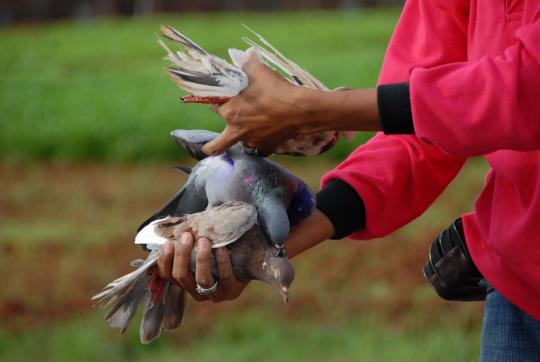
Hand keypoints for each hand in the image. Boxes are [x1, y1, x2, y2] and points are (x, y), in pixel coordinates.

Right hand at [157, 232, 248, 301]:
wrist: (250, 258)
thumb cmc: (220, 247)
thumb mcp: (202, 246)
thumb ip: (189, 240)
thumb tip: (175, 223)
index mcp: (185, 281)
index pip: (167, 275)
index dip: (164, 260)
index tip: (168, 243)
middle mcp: (197, 291)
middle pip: (181, 277)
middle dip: (182, 255)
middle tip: (187, 236)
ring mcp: (214, 294)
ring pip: (202, 279)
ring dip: (201, 259)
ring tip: (204, 240)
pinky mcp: (231, 292)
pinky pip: (224, 277)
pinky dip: (222, 261)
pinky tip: (221, 248)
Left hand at [202, 52, 319, 155]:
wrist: (301, 110)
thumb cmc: (277, 90)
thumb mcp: (258, 70)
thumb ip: (245, 65)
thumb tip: (242, 60)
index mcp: (230, 112)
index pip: (214, 108)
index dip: (216, 102)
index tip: (221, 100)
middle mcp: (237, 131)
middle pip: (218, 142)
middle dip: (215, 137)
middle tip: (221, 131)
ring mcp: (252, 141)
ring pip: (239, 143)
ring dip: (240, 136)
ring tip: (251, 126)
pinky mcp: (267, 147)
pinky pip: (259, 148)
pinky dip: (260, 142)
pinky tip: (266, 133)